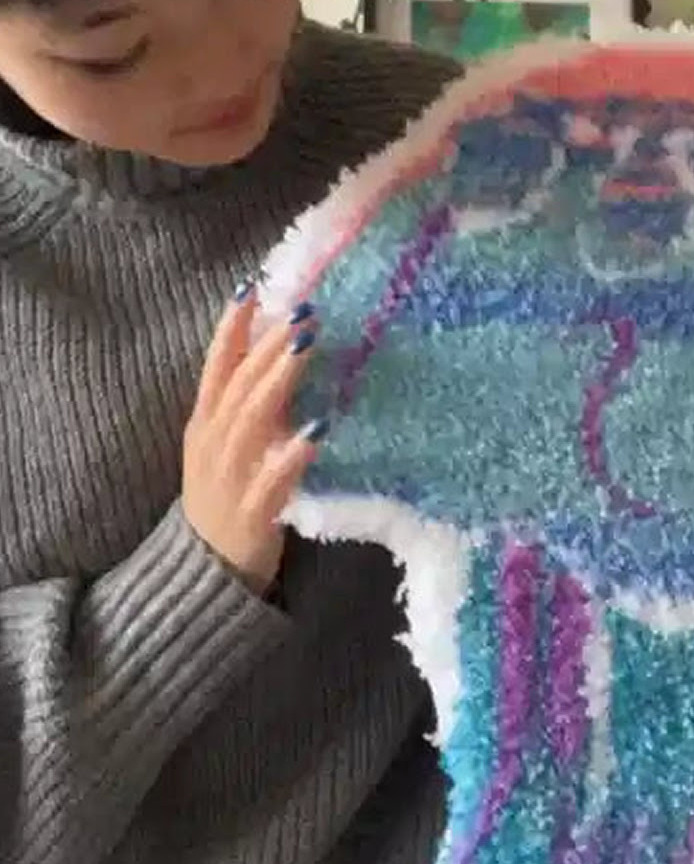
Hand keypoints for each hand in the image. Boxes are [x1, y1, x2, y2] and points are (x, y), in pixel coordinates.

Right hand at [182, 288, 325, 595]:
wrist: (205, 574)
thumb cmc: (226, 503)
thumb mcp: (227, 449)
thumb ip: (247, 409)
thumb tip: (280, 359)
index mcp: (205, 425)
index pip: (216, 368)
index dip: (232, 328)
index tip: (253, 289)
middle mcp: (213, 444)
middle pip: (239, 385)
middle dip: (268, 346)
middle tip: (301, 312)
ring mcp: (229, 477)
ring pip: (251, 419)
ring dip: (279, 380)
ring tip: (306, 347)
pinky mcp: (252, 512)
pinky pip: (272, 478)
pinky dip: (292, 453)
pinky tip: (318, 429)